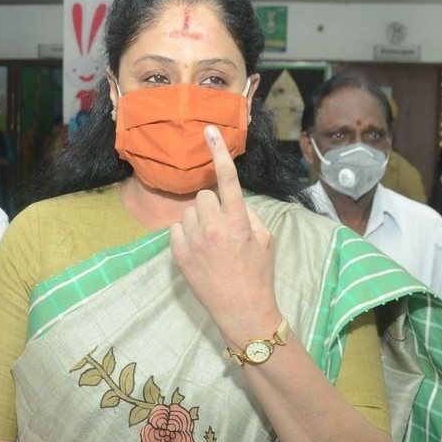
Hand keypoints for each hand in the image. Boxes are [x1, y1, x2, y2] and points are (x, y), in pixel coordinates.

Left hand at [170, 125, 278, 343]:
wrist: (241, 309)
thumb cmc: (258, 274)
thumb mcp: (265, 239)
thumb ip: (248, 213)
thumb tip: (231, 202)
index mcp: (238, 221)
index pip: (227, 179)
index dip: (218, 153)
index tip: (209, 132)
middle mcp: (212, 227)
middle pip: (204, 196)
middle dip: (213, 206)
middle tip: (223, 226)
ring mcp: (193, 242)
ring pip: (189, 212)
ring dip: (198, 220)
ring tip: (211, 242)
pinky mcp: (178, 255)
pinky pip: (176, 228)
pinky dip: (185, 234)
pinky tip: (198, 249)